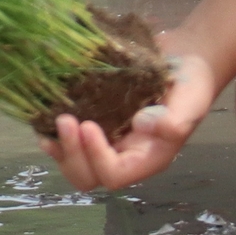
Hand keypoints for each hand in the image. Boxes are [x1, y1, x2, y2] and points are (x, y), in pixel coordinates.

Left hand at [42, 51, 218, 190]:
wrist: (183, 58)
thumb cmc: (191, 81)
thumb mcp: (191, 98)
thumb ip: (176, 119)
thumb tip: (145, 127)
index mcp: (147, 157)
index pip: (114, 174)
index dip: (96, 156)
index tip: (88, 125)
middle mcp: (124, 155)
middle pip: (88, 176)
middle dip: (72, 154)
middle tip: (65, 120)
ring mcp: (107, 141)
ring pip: (74, 162)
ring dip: (60, 147)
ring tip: (53, 119)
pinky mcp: (95, 123)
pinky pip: (68, 140)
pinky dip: (53, 133)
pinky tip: (43, 116)